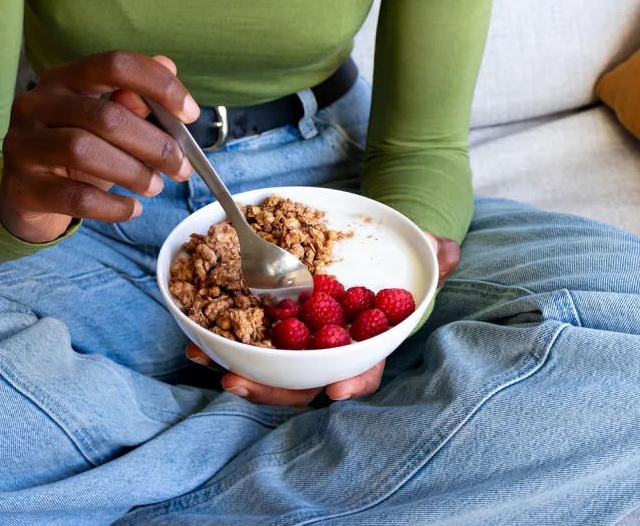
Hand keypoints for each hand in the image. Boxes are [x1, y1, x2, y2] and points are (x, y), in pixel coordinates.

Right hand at [0, 52, 198, 242]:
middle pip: (105, 116)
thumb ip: (133, 98)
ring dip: (133, 172)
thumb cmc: (74, 153)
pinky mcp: (21, 187)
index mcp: (62, 79)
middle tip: (181, 167)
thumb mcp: (104, 125)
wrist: (26, 195)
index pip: (114, 65)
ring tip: (155, 186)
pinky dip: (112, 207)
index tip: (190, 115)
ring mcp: (22, 145)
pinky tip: (132, 209)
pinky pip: (75, 197)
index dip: (158, 86)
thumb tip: (169, 66)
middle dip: (154, 144)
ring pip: (85, 151)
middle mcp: (35, 104)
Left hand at [186, 231, 461, 405]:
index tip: (334, 389)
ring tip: (201, 357)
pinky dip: (222, 344)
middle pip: (304, 383)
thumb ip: (434, 259)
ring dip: (234, 368)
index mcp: (368, 343)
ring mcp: (303, 345)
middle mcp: (333, 352)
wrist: (374, 255)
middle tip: (238, 382)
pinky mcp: (277, 330)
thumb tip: (444, 250)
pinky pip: (249, 343)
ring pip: (269, 370)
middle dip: (270, 388)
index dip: (352, 381)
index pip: (365, 370)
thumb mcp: (423, 257)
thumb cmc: (402, 264)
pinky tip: (195, 338)